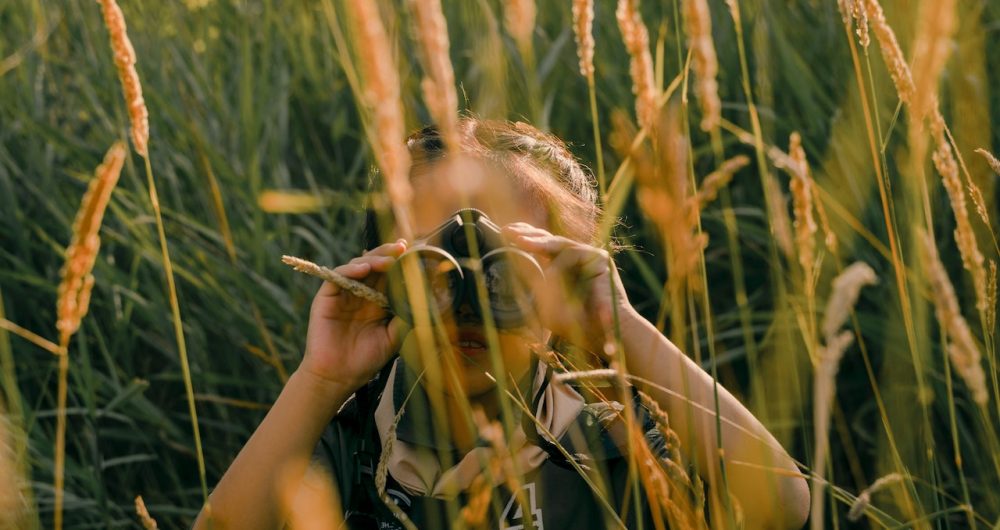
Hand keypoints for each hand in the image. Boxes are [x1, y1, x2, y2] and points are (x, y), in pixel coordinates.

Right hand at [300, 240, 408, 391]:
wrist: (338, 378)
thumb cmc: (365, 360)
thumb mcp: (393, 338)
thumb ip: (406, 318)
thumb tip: (426, 301)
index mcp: (377, 302)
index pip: (390, 275)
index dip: (401, 263)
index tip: (416, 253)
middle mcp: (361, 294)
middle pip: (375, 265)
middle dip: (390, 254)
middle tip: (403, 248)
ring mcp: (344, 294)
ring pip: (358, 266)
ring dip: (373, 259)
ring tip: (388, 260)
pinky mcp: (327, 297)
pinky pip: (338, 277)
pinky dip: (350, 269)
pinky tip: (364, 269)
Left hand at [503, 223, 634, 355]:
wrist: (603, 335)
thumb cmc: (577, 326)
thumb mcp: (547, 306)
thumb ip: (536, 289)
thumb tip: (516, 267)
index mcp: (564, 268)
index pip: (543, 247)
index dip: (526, 238)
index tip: (504, 233)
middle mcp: (577, 259)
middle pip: (550, 239)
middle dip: (527, 233)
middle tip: (507, 230)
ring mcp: (590, 257)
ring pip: (560, 243)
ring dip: (538, 242)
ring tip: (519, 241)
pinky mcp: (600, 259)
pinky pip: (574, 254)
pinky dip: (559, 262)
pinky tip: (548, 271)